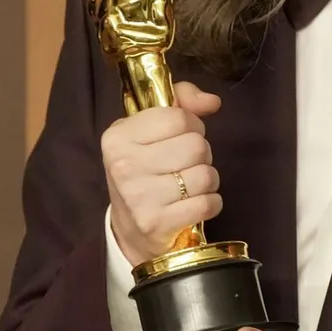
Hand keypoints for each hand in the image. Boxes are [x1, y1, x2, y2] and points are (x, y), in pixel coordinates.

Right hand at [102, 81, 222, 266]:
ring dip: (207, 180)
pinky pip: (208, 203)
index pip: (179, 117)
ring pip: (206, 175)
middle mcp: (124, 165)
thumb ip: (180, 103)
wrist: (130, 229)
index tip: (182, 137)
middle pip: (196, 146)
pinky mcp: (156, 223)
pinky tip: (195, 203)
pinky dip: (211, 203)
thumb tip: (212, 101)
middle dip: (201, 154)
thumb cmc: (144, 171)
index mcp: (119, 136)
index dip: (191, 125)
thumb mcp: (148, 131)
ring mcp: (139, 196)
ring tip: (190, 185)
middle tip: (186, 164)